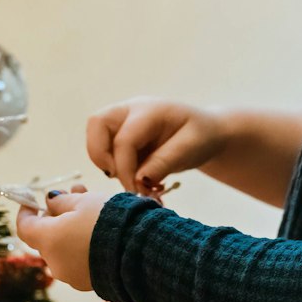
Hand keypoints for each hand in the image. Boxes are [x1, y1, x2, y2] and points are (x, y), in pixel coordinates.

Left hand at [14, 183, 105, 291]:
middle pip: (48, 236)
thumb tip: (49, 202)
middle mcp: (55, 263)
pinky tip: (99, 227)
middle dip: (58, 213)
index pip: (25, 228)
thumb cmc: (107, 221)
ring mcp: (72, 276)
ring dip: (72, 226)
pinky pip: (79, 259)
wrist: (140, 253)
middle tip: (74, 192)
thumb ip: (61, 201)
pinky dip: (82, 243)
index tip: (32, 200)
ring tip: (92, 202)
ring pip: (65, 246)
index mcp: (48, 241)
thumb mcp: (84, 202)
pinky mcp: (89, 283)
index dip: (26, 212)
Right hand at [85, 97, 229, 194]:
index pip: (124, 139)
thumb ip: (164, 162)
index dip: (125, 168)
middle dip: (99, 155)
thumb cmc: (201, 136)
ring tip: (131, 180)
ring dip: (105, 162)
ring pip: (95, 136)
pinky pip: (104, 149)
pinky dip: (113, 166)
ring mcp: (123, 121)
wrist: (206, 133)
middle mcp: (131, 111)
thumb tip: (138, 179)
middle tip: (117, 177)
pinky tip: (134, 178)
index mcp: (150, 111)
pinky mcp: (121, 135)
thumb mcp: (191, 149)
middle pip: (96, 123)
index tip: (136, 191)